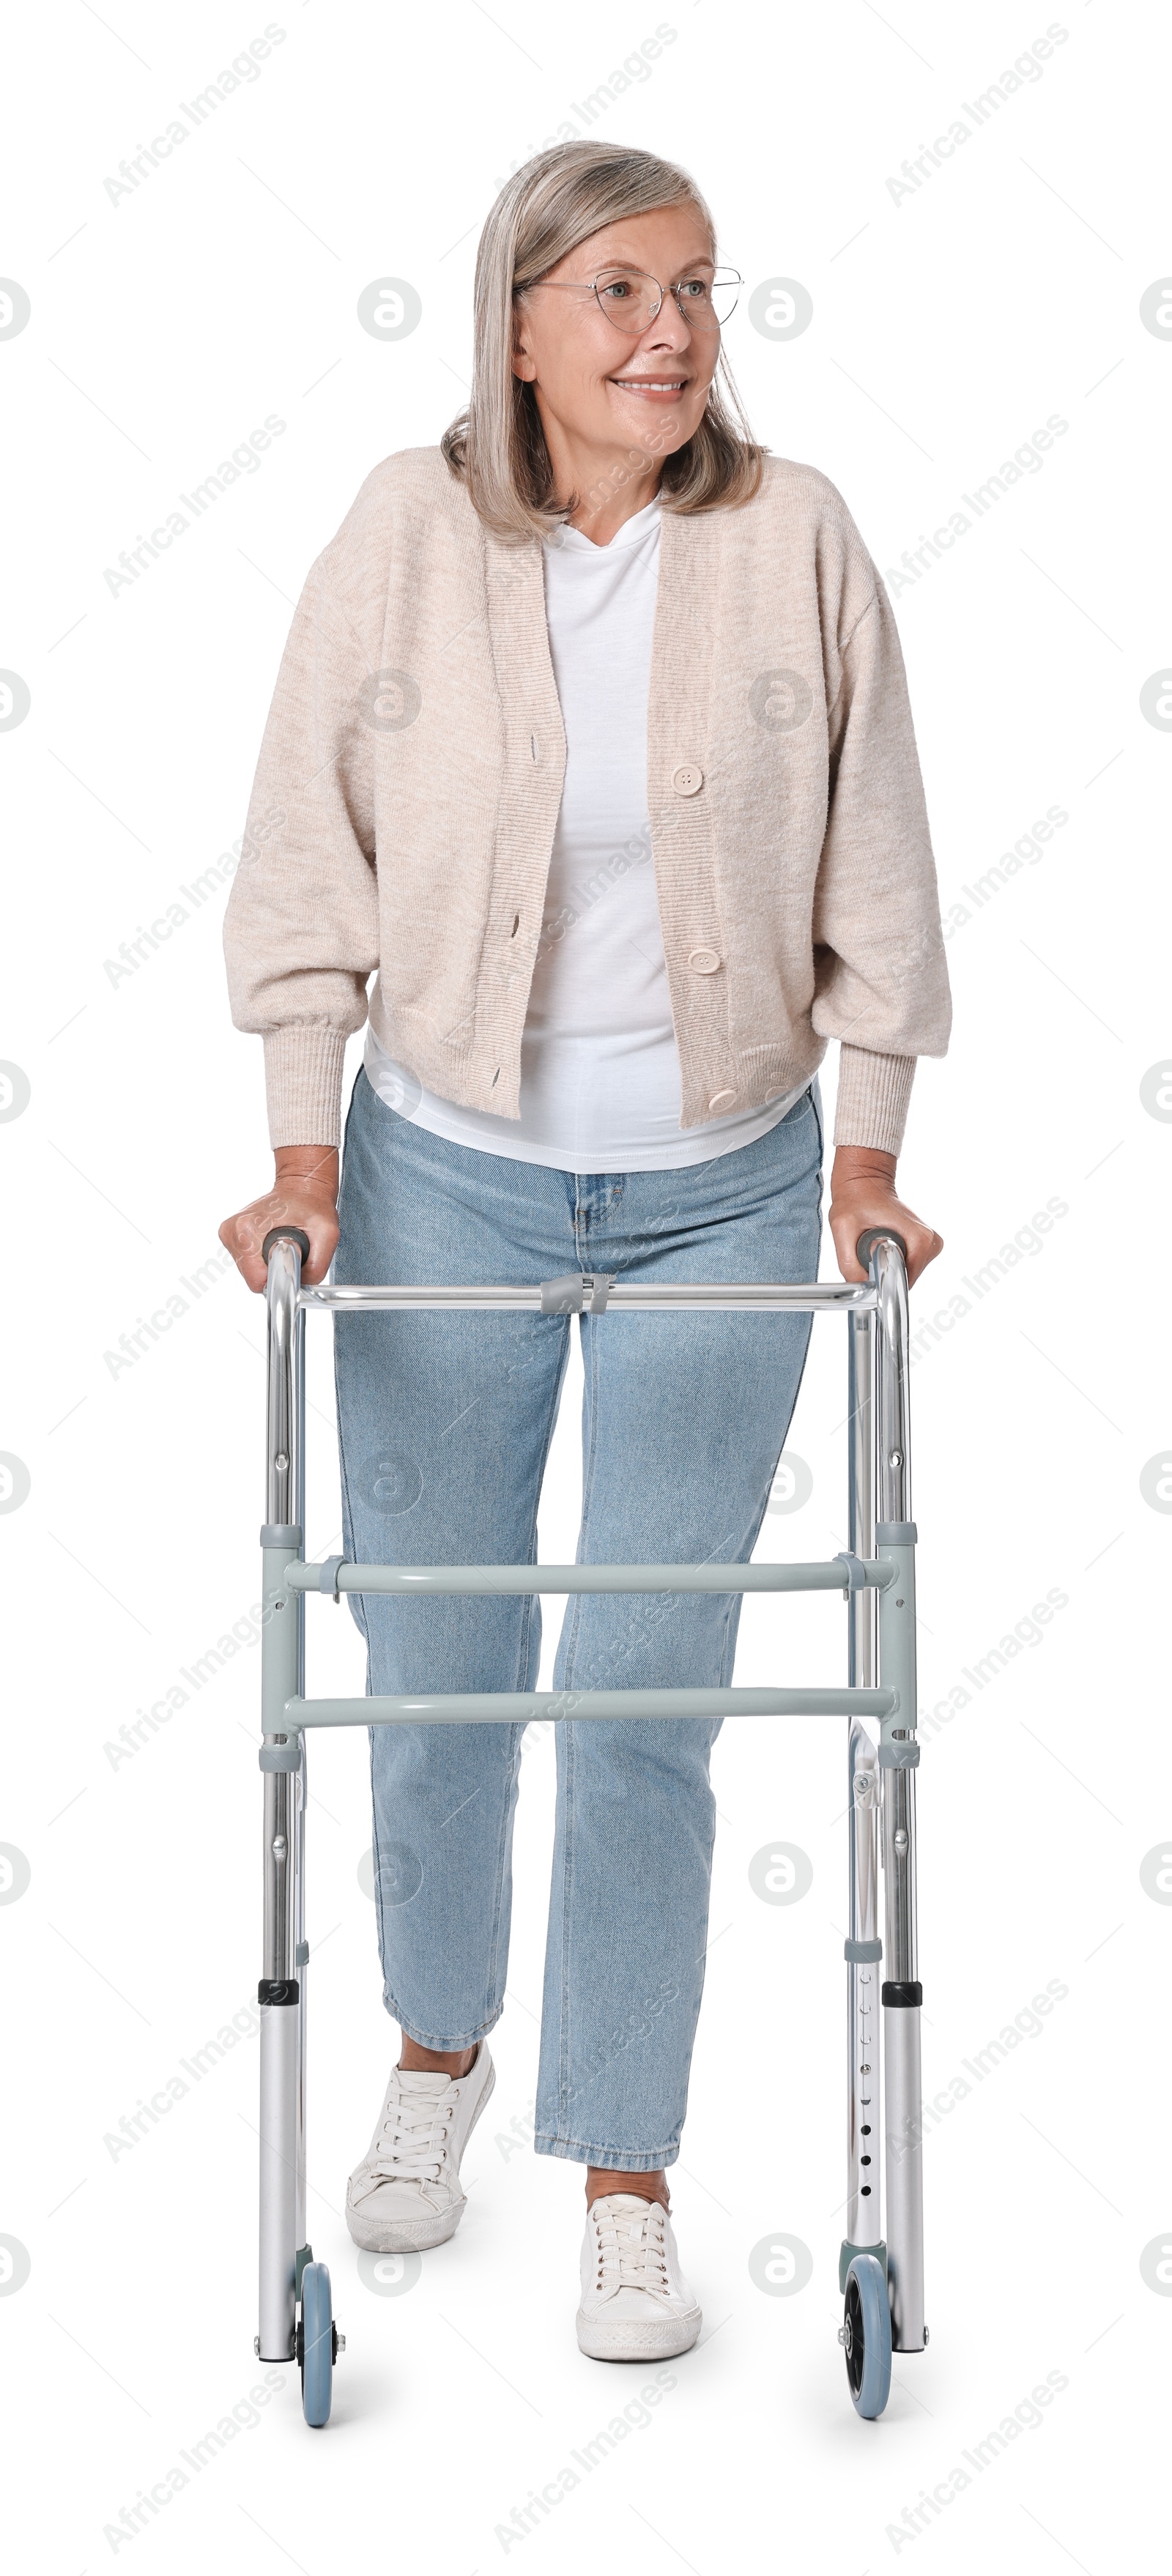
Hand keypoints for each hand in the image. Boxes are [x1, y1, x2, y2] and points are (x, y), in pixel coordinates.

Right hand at [219, 1146, 339, 1292]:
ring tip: (282, 1243)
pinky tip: (273, 1242)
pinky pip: (248, 1263)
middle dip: (274, 1269)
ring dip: (268, 1263)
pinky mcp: (231, 1236)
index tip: (290, 1261)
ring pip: (250, 1271)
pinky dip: (263, 1258)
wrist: (301, 1188)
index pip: (256, 1279)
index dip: (278, 1277)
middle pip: (252, 1276)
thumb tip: (299, 1286)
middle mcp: (233, 1230)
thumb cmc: (312, 1205)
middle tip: (289, 1249)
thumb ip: (315, 1268)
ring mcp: (229, 1233)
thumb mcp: (327, 1235)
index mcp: (248, 1229)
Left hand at [828, 1146, 941, 1288]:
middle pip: (906, 1278)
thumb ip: (849, 1263)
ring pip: (907, 1273)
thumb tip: (862, 1287)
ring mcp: (930, 1243)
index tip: (868, 1265)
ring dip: (888, 1264)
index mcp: (919, 1238)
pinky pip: (908, 1265)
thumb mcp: (843, 1229)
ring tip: (875, 1243)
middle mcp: (930, 1241)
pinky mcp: (925, 1244)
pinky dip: (893, 1259)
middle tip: (869, 1249)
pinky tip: (883, 1244)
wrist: (865, 1182)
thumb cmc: (855, 1200)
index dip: (883, 1280)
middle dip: (885, 1271)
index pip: (905, 1280)